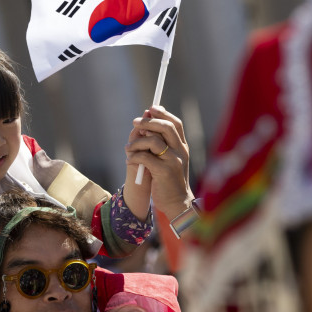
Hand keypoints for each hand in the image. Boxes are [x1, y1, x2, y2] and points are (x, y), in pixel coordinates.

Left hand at [125, 106, 193, 220]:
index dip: (162, 114)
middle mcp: (181, 151)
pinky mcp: (164, 172)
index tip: (150, 109)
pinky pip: (145, 157)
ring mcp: (174, 161)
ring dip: (137, 142)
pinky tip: (129, 161)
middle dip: (148, 122)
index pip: (176, 123)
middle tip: (134, 122)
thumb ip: (161, 144)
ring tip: (128, 148)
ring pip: (153, 141)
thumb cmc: (169, 180)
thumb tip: (146, 126)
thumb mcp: (169, 160)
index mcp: (183, 147)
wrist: (177, 202)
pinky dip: (134, 157)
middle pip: (166, 127)